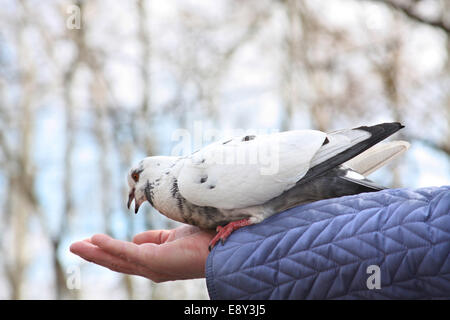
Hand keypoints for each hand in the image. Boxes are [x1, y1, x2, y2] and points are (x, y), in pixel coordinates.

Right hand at [70, 225, 213, 281]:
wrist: (222, 245)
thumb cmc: (203, 239)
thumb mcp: (173, 236)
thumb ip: (154, 238)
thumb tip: (136, 238)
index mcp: (156, 260)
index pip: (127, 256)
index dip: (108, 250)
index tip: (92, 242)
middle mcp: (151, 267)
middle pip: (116, 261)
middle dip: (95, 255)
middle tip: (74, 247)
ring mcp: (152, 266)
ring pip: (116, 259)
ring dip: (94, 252)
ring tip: (75, 246)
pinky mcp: (153, 260)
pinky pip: (126, 252)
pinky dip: (108, 247)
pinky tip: (93, 241)